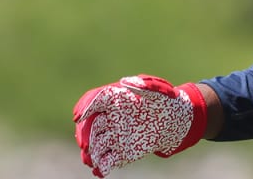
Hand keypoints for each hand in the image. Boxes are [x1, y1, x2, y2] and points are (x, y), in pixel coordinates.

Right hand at [72, 75, 206, 176]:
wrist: (174, 121)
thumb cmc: (165, 101)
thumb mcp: (159, 90)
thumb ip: (143, 85)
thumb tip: (124, 81)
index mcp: (116, 99)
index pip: (96, 101)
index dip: (85, 107)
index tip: (78, 116)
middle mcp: (110, 118)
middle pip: (90, 126)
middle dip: (85, 136)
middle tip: (85, 145)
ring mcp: (113, 136)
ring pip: (96, 146)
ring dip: (91, 154)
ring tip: (92, 161)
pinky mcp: (120, 153)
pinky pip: (106, 161)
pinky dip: (101, 167)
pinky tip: (100, 172)